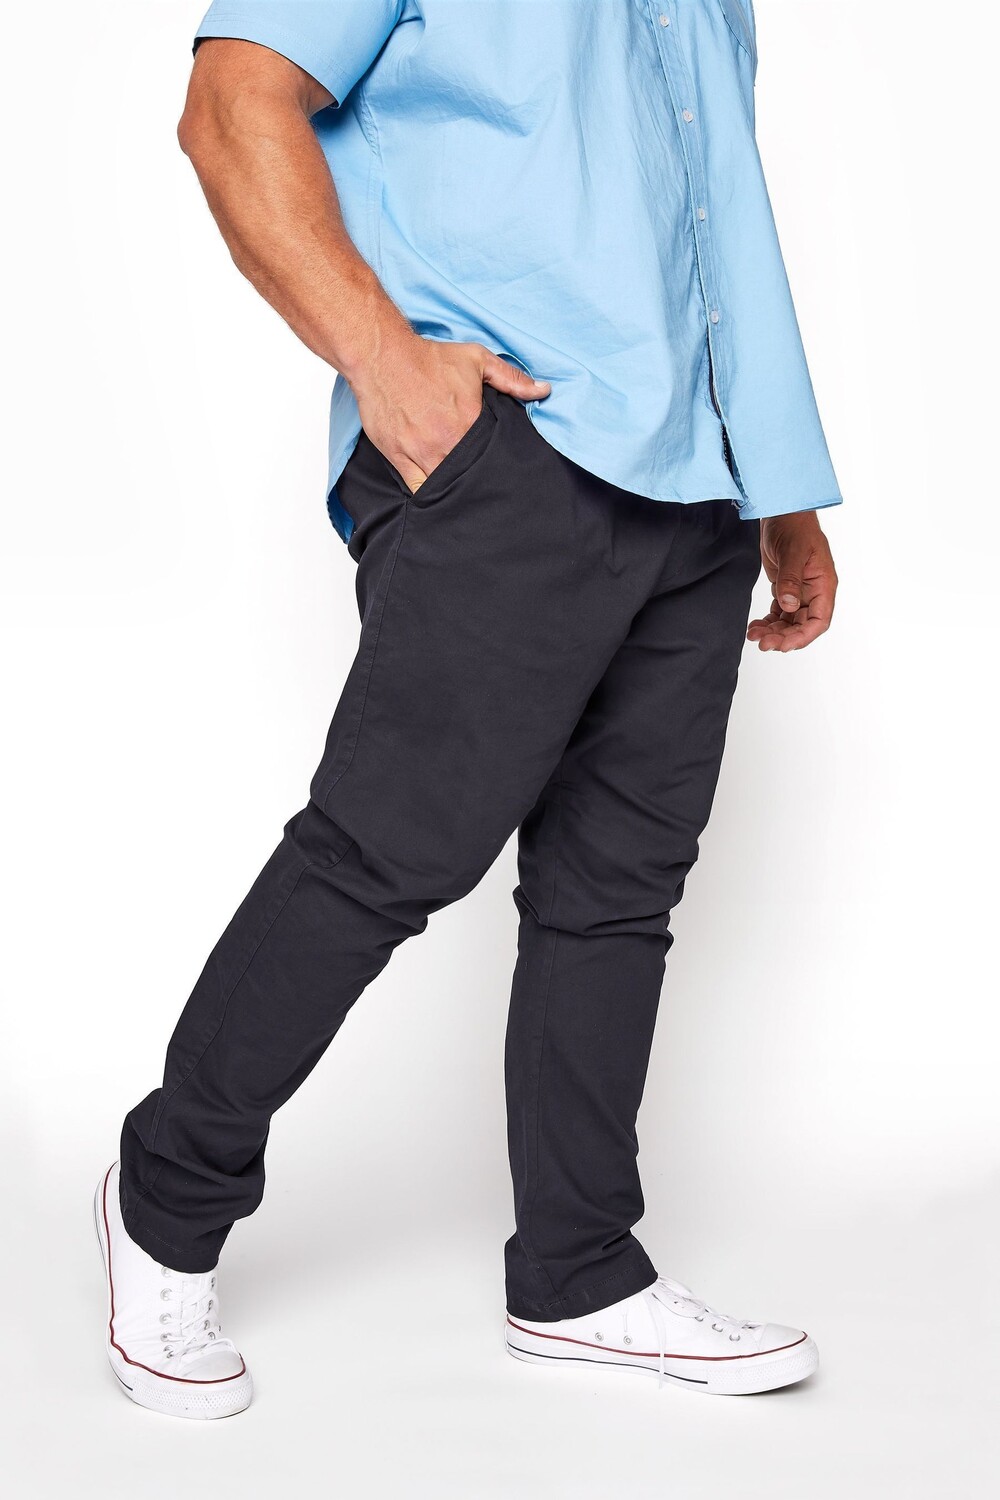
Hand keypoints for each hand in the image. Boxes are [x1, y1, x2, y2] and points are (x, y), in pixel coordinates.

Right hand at [351, 329, 549, 491]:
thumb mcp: (477, 360)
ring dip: (453, 492)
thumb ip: (512, 378)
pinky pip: (417, 488)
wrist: (384, 356)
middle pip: (468, 477)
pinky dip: (428, 495)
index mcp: (469, 423)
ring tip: (463, 496)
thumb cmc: (430, 358)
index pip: (491, 457)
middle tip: (484, 489)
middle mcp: (446, 443)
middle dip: (477, 484)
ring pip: (443, 487)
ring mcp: (421, 453)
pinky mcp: (399, 458)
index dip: (497, 468)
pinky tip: (437, 497)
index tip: (500, 472)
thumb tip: (544, 390)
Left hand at [747, 512, 837, 651]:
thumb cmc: (794, 526)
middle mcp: (814, 592)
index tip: (784, 645)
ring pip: (788, 622)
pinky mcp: (785, 588)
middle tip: (762, 643)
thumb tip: (788, 605)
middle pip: (802, 625)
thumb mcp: (793, 552)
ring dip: (772, 632)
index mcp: (823, 585)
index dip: (803, 636)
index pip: (819, 620)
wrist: (781, 513)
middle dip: (783, 637)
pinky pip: (779, 613)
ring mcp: (800, 592)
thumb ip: (791, 579)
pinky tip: (755, 626)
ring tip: (753, 635)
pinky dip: (768, 622)